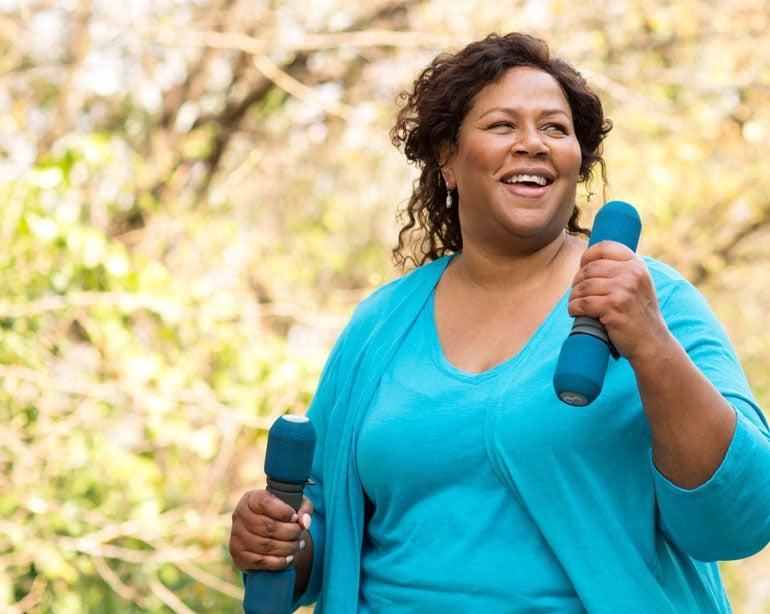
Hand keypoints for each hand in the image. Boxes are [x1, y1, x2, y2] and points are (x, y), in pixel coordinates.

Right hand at [229, 489, 312, 571]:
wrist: (263, 530)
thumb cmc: (281, 512)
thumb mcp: (294, 503)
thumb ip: (304, 508)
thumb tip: (305, 523)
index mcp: (251, 498)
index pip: (265, 502)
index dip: (283, 511)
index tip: (295, 518)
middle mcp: (239, 515)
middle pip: (268, 526)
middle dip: (289, 532)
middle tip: (300, 533)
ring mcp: (236, 536)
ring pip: (265, 546)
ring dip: (287, 547)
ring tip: (298, 545)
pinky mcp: (238, 555)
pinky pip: (260, 561)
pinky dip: (278, 562)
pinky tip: (289, 557)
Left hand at [568, 241, 670, 363]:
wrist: (651, 342)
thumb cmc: (638, 314)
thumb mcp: (638, 284)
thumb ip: (622, 270)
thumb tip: (588, 259)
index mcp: (636, 265)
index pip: (605, 247)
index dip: (587, 256)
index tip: (582, 267)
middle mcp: (631, 274)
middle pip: (589, 269)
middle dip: (577, 281)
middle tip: (576, 293)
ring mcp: (623, 290)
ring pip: (583, 287)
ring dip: (573, 297)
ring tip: (575, 304)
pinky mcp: (613, 307)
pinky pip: (581, 303)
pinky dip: (573, 308)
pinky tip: (575, 312)